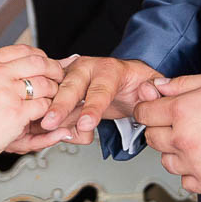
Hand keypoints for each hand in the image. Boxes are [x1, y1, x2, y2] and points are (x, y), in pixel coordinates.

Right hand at [0, 44, 62, 168]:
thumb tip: (28, 62)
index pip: (23, 50)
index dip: (41, 58)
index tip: (46, 66)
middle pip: (38, 63)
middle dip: (54, 71)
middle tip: (58, 81)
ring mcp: (6, 92)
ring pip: (44, 84)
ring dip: (52, 93)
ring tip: (50, 101)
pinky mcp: (15, 112)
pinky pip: (42, 106)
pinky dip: (46, 111)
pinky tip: (41, 116)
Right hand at [37, 55, 165, 143]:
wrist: (123, 80)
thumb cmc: (134, 83)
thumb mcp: (151, 84)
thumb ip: (154, 89)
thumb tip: (149, 92)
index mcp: (108, 69)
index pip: (100, 89)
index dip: (92, 108)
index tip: (86, 124)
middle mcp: (85, 69)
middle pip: (70, 87)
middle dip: (59, 106)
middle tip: (50, 123)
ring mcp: (70, 78)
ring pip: (55, 95)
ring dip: (49, 113)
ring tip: (46, 131)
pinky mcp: (61, 90)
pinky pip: (52, 105)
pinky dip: (50, 120)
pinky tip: (51, 132)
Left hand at [133, 72, 200, 193]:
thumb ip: (181, 83)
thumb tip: (159, 86)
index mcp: (181, 111)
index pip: (144, 113)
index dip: (148, 109)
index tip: (154, 110)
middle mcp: (183, 139)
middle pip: (151, 137)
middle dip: (160, 129)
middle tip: (178, 124)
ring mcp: (194, 163)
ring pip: (165, 161)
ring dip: (174, 152)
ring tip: (194, 142)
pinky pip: (185, 181)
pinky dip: (190, 172)